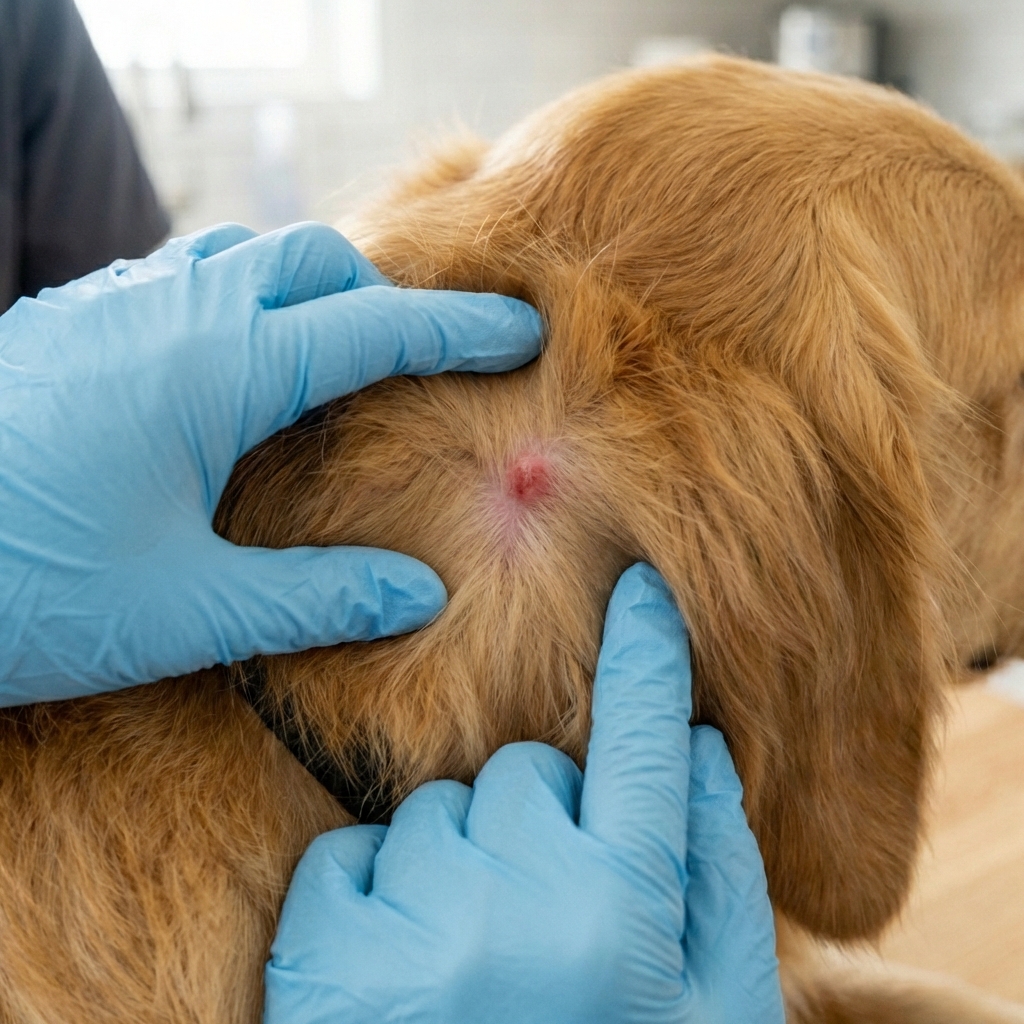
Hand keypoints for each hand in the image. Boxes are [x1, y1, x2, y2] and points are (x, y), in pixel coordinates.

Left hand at [0, 223, 541, 705]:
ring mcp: (110, 307)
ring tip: (335, 348)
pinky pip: (178, 276)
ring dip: (308, 286)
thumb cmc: (24, 585)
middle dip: (387, 293)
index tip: (521, 328)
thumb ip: (315, 598)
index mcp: (220, 368)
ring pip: (242, 256)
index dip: (459, 328)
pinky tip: (226, 358)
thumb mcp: (186, 609)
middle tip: (427, 349)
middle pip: (315, 259)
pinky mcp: (67, 322)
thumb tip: (419, 596)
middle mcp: (171, 312)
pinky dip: (236, 297)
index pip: (375, 328)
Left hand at [264, 563, 783, 1023]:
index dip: (647, 656)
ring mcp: (415, 922)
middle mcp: (522, 902)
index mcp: (628, 912)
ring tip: (470, 975)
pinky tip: (399, 978)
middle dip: (535, 830)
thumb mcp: (711, 1017)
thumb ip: (721, 878)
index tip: (641, 590)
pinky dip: (375, 894)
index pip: (642, 738)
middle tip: (542, 931)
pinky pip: (355, 851)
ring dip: (458, 869)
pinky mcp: (323, 947)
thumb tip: (698, 750)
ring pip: (438, 813)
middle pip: (523, 776)